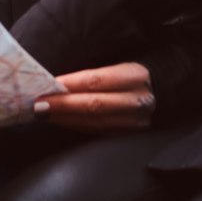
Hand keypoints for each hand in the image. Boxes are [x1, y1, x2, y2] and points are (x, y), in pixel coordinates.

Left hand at [33, 62, 154, 131]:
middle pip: (94, 105)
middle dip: (63, 107)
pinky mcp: (129, 135)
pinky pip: (97, 131)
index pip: (96, 81)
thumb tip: (58, 81)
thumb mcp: (121, 65)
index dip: (70, 85)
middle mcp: (137, 100)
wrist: (163, 91)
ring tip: (44, 114)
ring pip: (94, 122)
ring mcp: (135, 122)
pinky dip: (76, 126)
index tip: (47, 86)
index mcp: (134, 76)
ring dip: (65, 119)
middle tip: (38, 106)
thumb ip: (95, 75)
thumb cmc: (132, 74)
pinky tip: (61, 121)